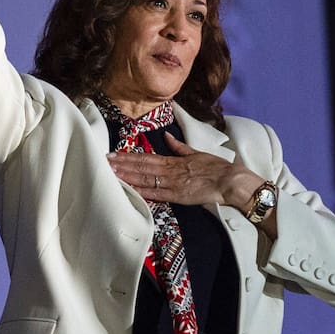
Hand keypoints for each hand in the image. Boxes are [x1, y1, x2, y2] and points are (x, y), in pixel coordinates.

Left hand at [108, 133, 265, 209]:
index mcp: (174, 160)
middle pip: (141, 166)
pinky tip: (129, 190)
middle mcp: (169, 171)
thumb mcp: (196, 153)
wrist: (230, 181)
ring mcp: (172, 183)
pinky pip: (156, 194)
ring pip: (145, 178)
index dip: (128, 156)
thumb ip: (179, 147)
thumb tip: (167, 137)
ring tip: (111, 174)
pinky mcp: (177, 196)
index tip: (113, 155)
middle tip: (104, 163)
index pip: (146, 157)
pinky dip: (142, 192)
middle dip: (122, 165)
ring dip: (127, 176)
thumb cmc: (216, 168)